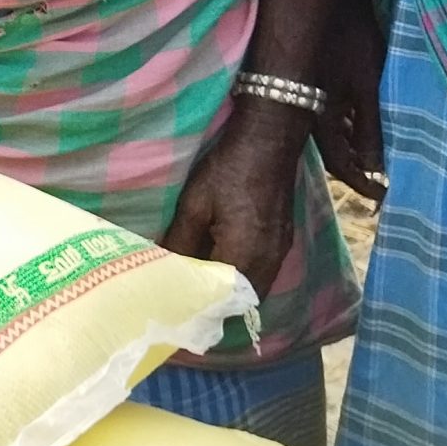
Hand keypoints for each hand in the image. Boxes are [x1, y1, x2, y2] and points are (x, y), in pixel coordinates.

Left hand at [162, 102, 306, 296]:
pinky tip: (224, 265)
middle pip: (242, 299)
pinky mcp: (285, 242)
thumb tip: (161, 265)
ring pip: (256, 288)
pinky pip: (266, 273)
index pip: (220, 296)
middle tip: (188, 298)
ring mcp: (281, 252)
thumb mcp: (194, 204)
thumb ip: (179, 240)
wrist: (269, 141)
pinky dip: (246, 277)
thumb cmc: (228, 170)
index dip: (198, 303)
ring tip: (203, 285)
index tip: (177, 304)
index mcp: (245, 253)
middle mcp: (269, 261)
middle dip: (217, 303)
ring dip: (232, 291)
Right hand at [314, 0, 388, 201]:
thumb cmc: (348, 37)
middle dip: (355, 168)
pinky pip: (330, 114)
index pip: (339, 163)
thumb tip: (377, 169)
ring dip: (351, 147)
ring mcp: (307, 96)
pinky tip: (359, 122)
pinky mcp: (311, 81)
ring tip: (373, 155)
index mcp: (318, 118)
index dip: (361, 182)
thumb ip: (369, 128)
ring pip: (330, 133)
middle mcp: (306, 113)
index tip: (382, 197)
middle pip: (331, 152)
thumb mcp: (365, 84)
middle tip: (379, 181)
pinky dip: (347, 124)